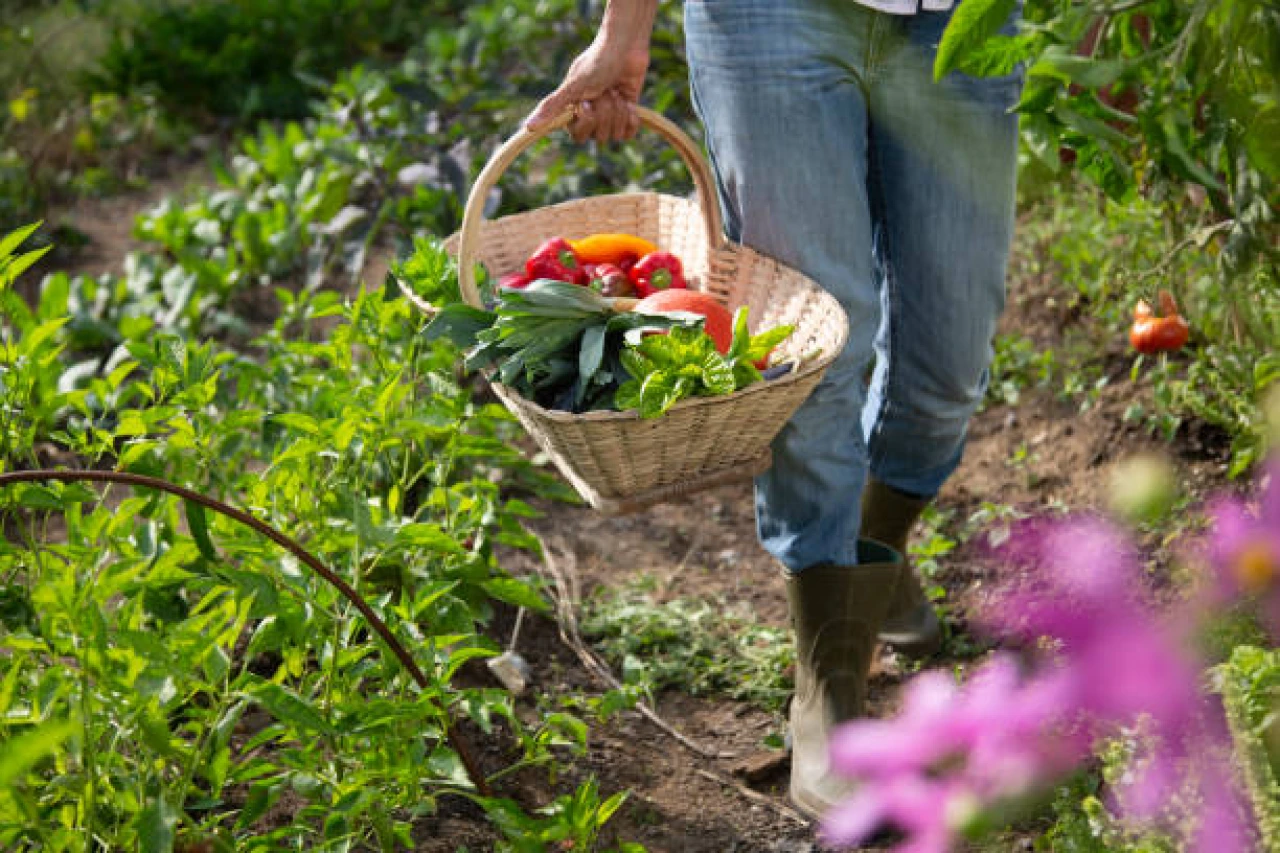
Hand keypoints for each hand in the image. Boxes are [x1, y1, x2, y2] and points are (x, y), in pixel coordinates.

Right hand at [526, 32, 650, 142]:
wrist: (625, 47)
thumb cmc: (596, 63)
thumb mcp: (572, 86)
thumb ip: (551, 107)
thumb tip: (527, 127)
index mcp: (574, 112)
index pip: (578, 136)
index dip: (586, 122)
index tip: (587, 102)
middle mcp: (591, 117)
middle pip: (598, 137)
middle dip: (604, 113)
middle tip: (606, 92)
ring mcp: (610, 117)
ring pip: (614, 135)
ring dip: (618, 111)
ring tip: (616, 92)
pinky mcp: (627, 115)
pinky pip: (629, 133)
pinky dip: (630, 117)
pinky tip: (629, 102)